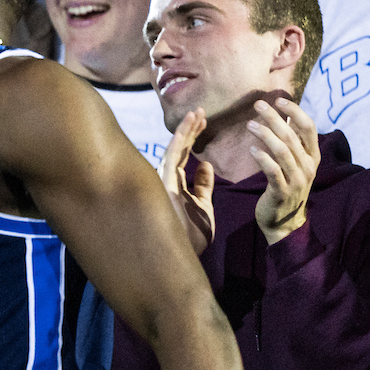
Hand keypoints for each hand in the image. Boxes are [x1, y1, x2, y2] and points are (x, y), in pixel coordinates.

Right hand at [157, 109, 214, 256]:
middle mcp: (166, 181)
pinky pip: (172, 158)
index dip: (193, 138)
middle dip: (189, 130)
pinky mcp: (163, 184)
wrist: (184, 257)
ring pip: (174, 149)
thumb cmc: (191, 236)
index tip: (203, 122)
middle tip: (200, 111)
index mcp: (176, 185)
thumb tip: (205, 165)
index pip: (184, 157)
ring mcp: (163, 182)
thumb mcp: (203, 207)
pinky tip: (187, 126)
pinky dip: (180, 140)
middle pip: (178, 150)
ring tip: (197, 113)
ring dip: (185, 130)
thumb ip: (203, 187)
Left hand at [246, 96, 317, 244]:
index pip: (309, 128)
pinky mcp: (282, 191)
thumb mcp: (295, 163)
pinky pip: (273, 171)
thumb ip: (292, 141)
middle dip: (274, 118)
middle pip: (292, 136)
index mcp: (313, 156)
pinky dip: (262, 158)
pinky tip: (251, 149)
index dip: (295, 111)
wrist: (284, 221)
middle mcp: (308, 166)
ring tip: (249, 124)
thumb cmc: (286, 186)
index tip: (278, 99)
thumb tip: (284, 115)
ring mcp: (297, 180)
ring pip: (282, 151)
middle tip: (257, 105)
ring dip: (265, 134)